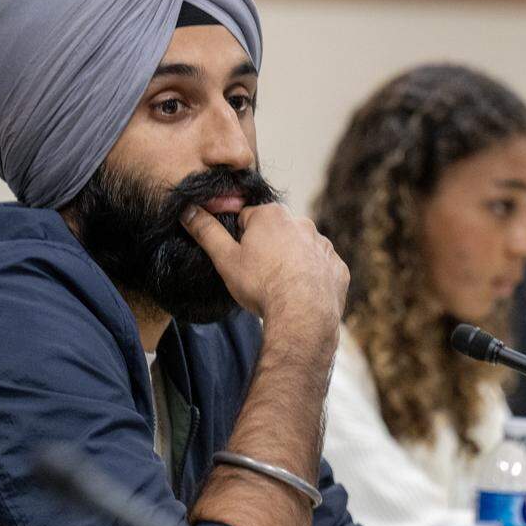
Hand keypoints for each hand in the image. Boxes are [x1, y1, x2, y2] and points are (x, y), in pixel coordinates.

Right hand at [180, 203, 347, 333]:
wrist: (303, 316)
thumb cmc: (261, 285)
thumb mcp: (225, 259)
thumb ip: (206, 231)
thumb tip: (187, 209)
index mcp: (272, 214)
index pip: (247, 218)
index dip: (238, 239)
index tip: (239, 260)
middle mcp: (301, 223)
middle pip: (275, 232)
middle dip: (265, 248)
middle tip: (257, 275)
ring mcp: (323, 245)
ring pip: (299, 249)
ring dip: (289, 261)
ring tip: (279, 287)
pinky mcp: (338, 267)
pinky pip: (320, 268)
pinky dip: (311, 277)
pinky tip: (300, 294)